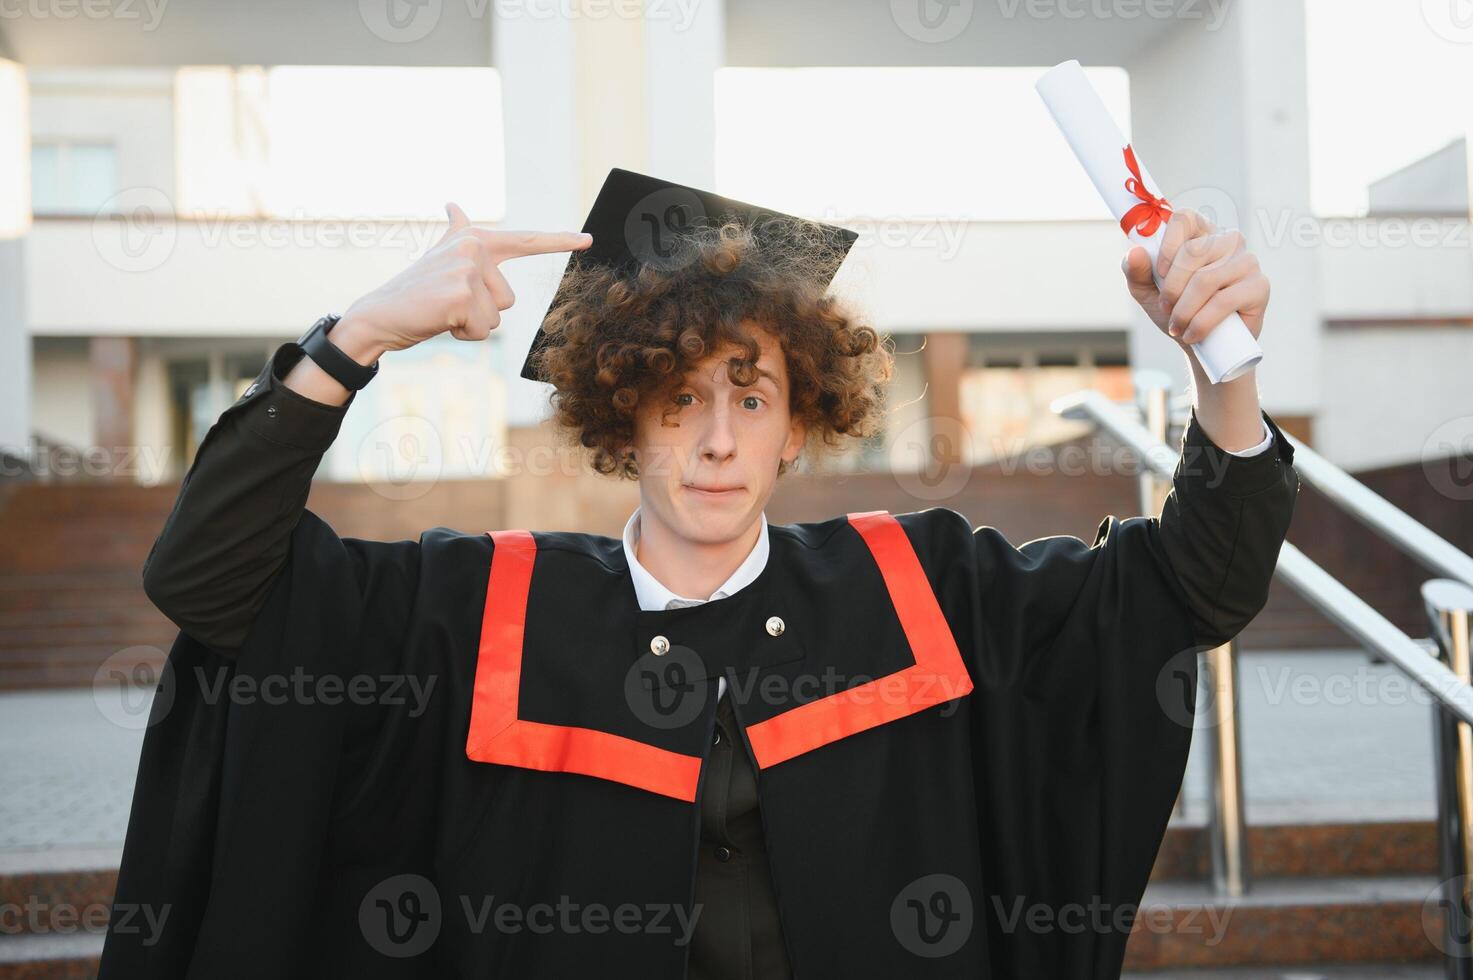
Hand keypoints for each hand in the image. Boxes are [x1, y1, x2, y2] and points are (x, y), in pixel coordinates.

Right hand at [335, 202, 592, 360]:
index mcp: (474, 240)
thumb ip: (456, 234)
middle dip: (481, 312)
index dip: (559, 241)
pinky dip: (462, 334)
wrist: (379, 315)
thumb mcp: (439, 259)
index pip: (526, 241)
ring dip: (471, 324)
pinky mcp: (460, 294)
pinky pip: (482, 329)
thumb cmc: (415, 293)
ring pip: (497, 317)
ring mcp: (467, 270)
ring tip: (442, 311)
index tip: (588, 239)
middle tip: (447, 303)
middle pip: (508, 300)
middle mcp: (473, 248)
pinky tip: (439, 320)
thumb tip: (454, 204)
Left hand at [1121, 209, 1268, 348]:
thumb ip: (1136, 271)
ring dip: (1184, 310)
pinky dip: (1201, 322)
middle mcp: (1228, 240)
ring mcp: (1247, 261)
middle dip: (1171, 288)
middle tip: (1166, 309)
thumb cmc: (1176, 311)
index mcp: (1201, 233)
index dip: (1166, 246)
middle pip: (1192, 252)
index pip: (1184, 218)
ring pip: (1205, 279)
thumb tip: (1135, 252)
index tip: (1159, 274)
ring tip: (1178, 326)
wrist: (1203, 346)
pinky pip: (1224, 301)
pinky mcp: (1259, 286)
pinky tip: (1192, 333)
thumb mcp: (1148, 291)